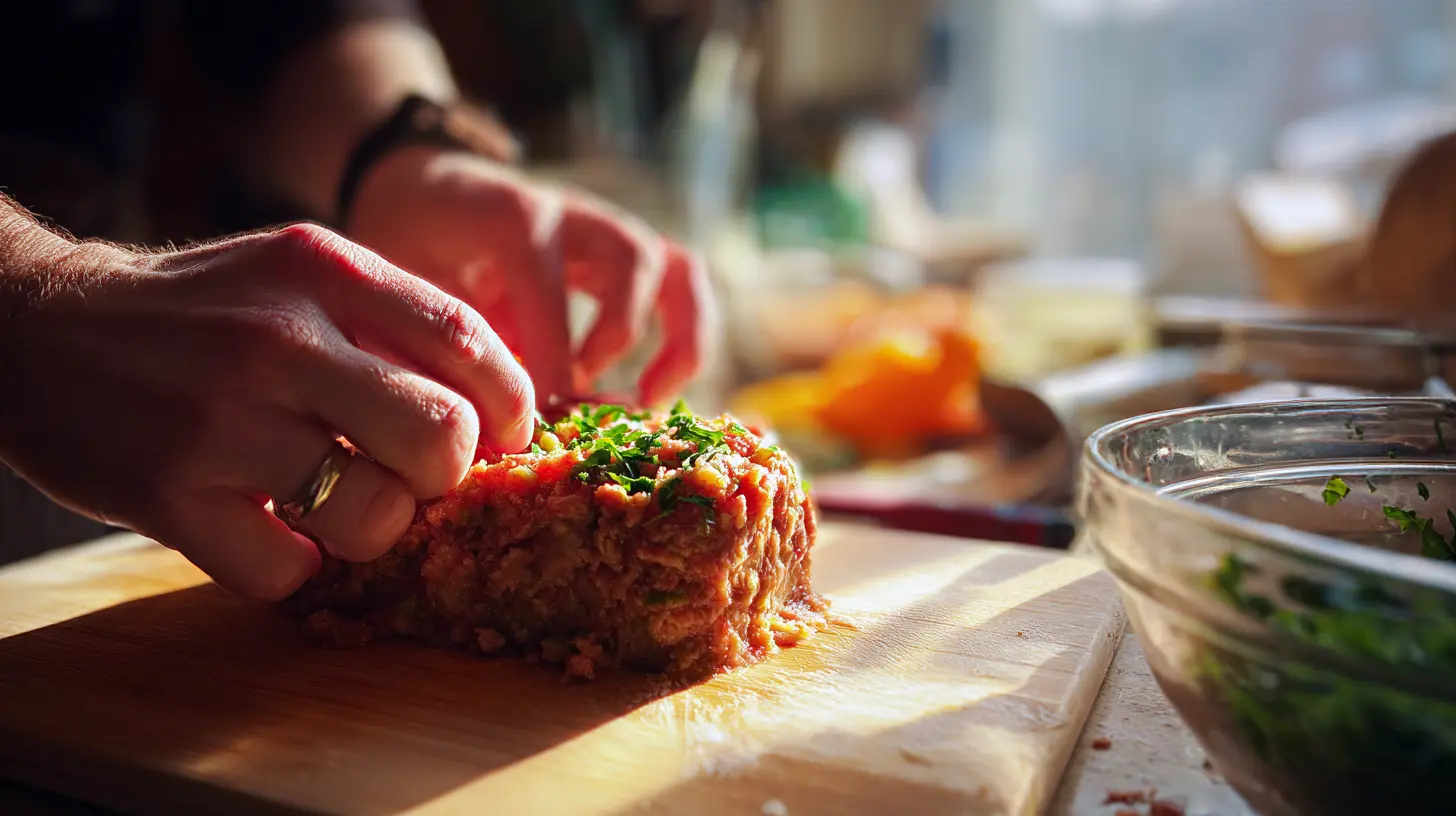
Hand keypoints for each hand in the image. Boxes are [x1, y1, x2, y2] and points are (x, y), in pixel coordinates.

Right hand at [0, 223, 532, 599]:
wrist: (38, 330)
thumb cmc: (200, 312)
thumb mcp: (295, 275)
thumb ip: (391, 323)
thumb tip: (499, 408)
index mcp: (322, 270)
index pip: (469, 342)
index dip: (510, 406)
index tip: (505, 437)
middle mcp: (278, 339)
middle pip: (441, 439)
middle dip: (444, 475)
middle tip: (409, 474)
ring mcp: (221, 420)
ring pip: (375, 518)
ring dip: (371, 528)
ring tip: (332, 502)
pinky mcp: (169, 497)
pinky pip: (288, 571)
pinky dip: (292, 565)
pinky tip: (266, 528)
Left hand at [345, 147, 715, 406]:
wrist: (420, 189)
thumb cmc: (409, 242)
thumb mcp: (402, 282)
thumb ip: (435, 335)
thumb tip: (468, 416)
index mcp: (512, 214)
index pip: (548, 285)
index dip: (546, 357)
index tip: (529, 416)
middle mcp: (573, 213)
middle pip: (633, 258)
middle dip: (619, 335)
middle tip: (586, 395)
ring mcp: (608, 230)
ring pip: (678, 268)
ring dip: (676, 338)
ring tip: (647, 397)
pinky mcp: (628, 252)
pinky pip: (684, 283)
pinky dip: (687, 335)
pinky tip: (653, 388)